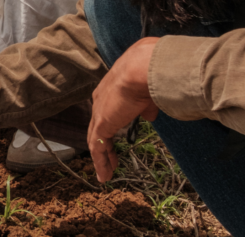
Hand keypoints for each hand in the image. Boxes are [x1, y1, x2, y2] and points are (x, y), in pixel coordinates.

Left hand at [89, 37, 159, 181]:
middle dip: (102, 144)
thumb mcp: (149, 93)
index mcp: (110, 90)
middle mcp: (100, 100)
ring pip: (95, 139)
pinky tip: (104, 175)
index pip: (106, 112)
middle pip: (97, 127)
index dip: (109, 126)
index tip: (114, 138)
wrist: (142, 69)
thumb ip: (146, 106)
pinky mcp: (101, 124)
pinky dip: (100, 162)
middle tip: (108, 159)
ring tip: (105, 173)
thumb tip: (149, 115)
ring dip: (101, 157)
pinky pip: (97, 147)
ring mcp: (99, 112)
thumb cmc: (149, 74)